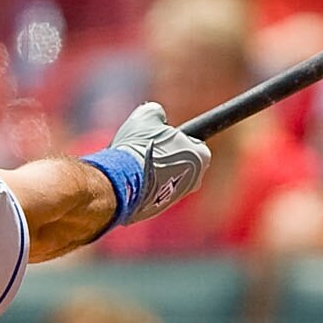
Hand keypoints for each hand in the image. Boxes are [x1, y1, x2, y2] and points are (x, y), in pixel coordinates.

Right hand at [107, 100, 210, 220]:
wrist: (121, 181)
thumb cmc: (139, 147)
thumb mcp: (147, 115)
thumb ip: (157, 112)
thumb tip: (156, 114)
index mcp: (200, 156)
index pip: (195, 143)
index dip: (178, 138)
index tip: (164, 137)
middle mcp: (195, 180)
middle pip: (183, 164)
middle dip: (168, 157)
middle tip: (149, 149)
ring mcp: (176, 198)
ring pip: (167, 181)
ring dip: (154, 173)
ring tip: (135, 164)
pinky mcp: (156, 210)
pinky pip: (152, 195)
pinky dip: (143, 187)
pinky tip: (129, 179)